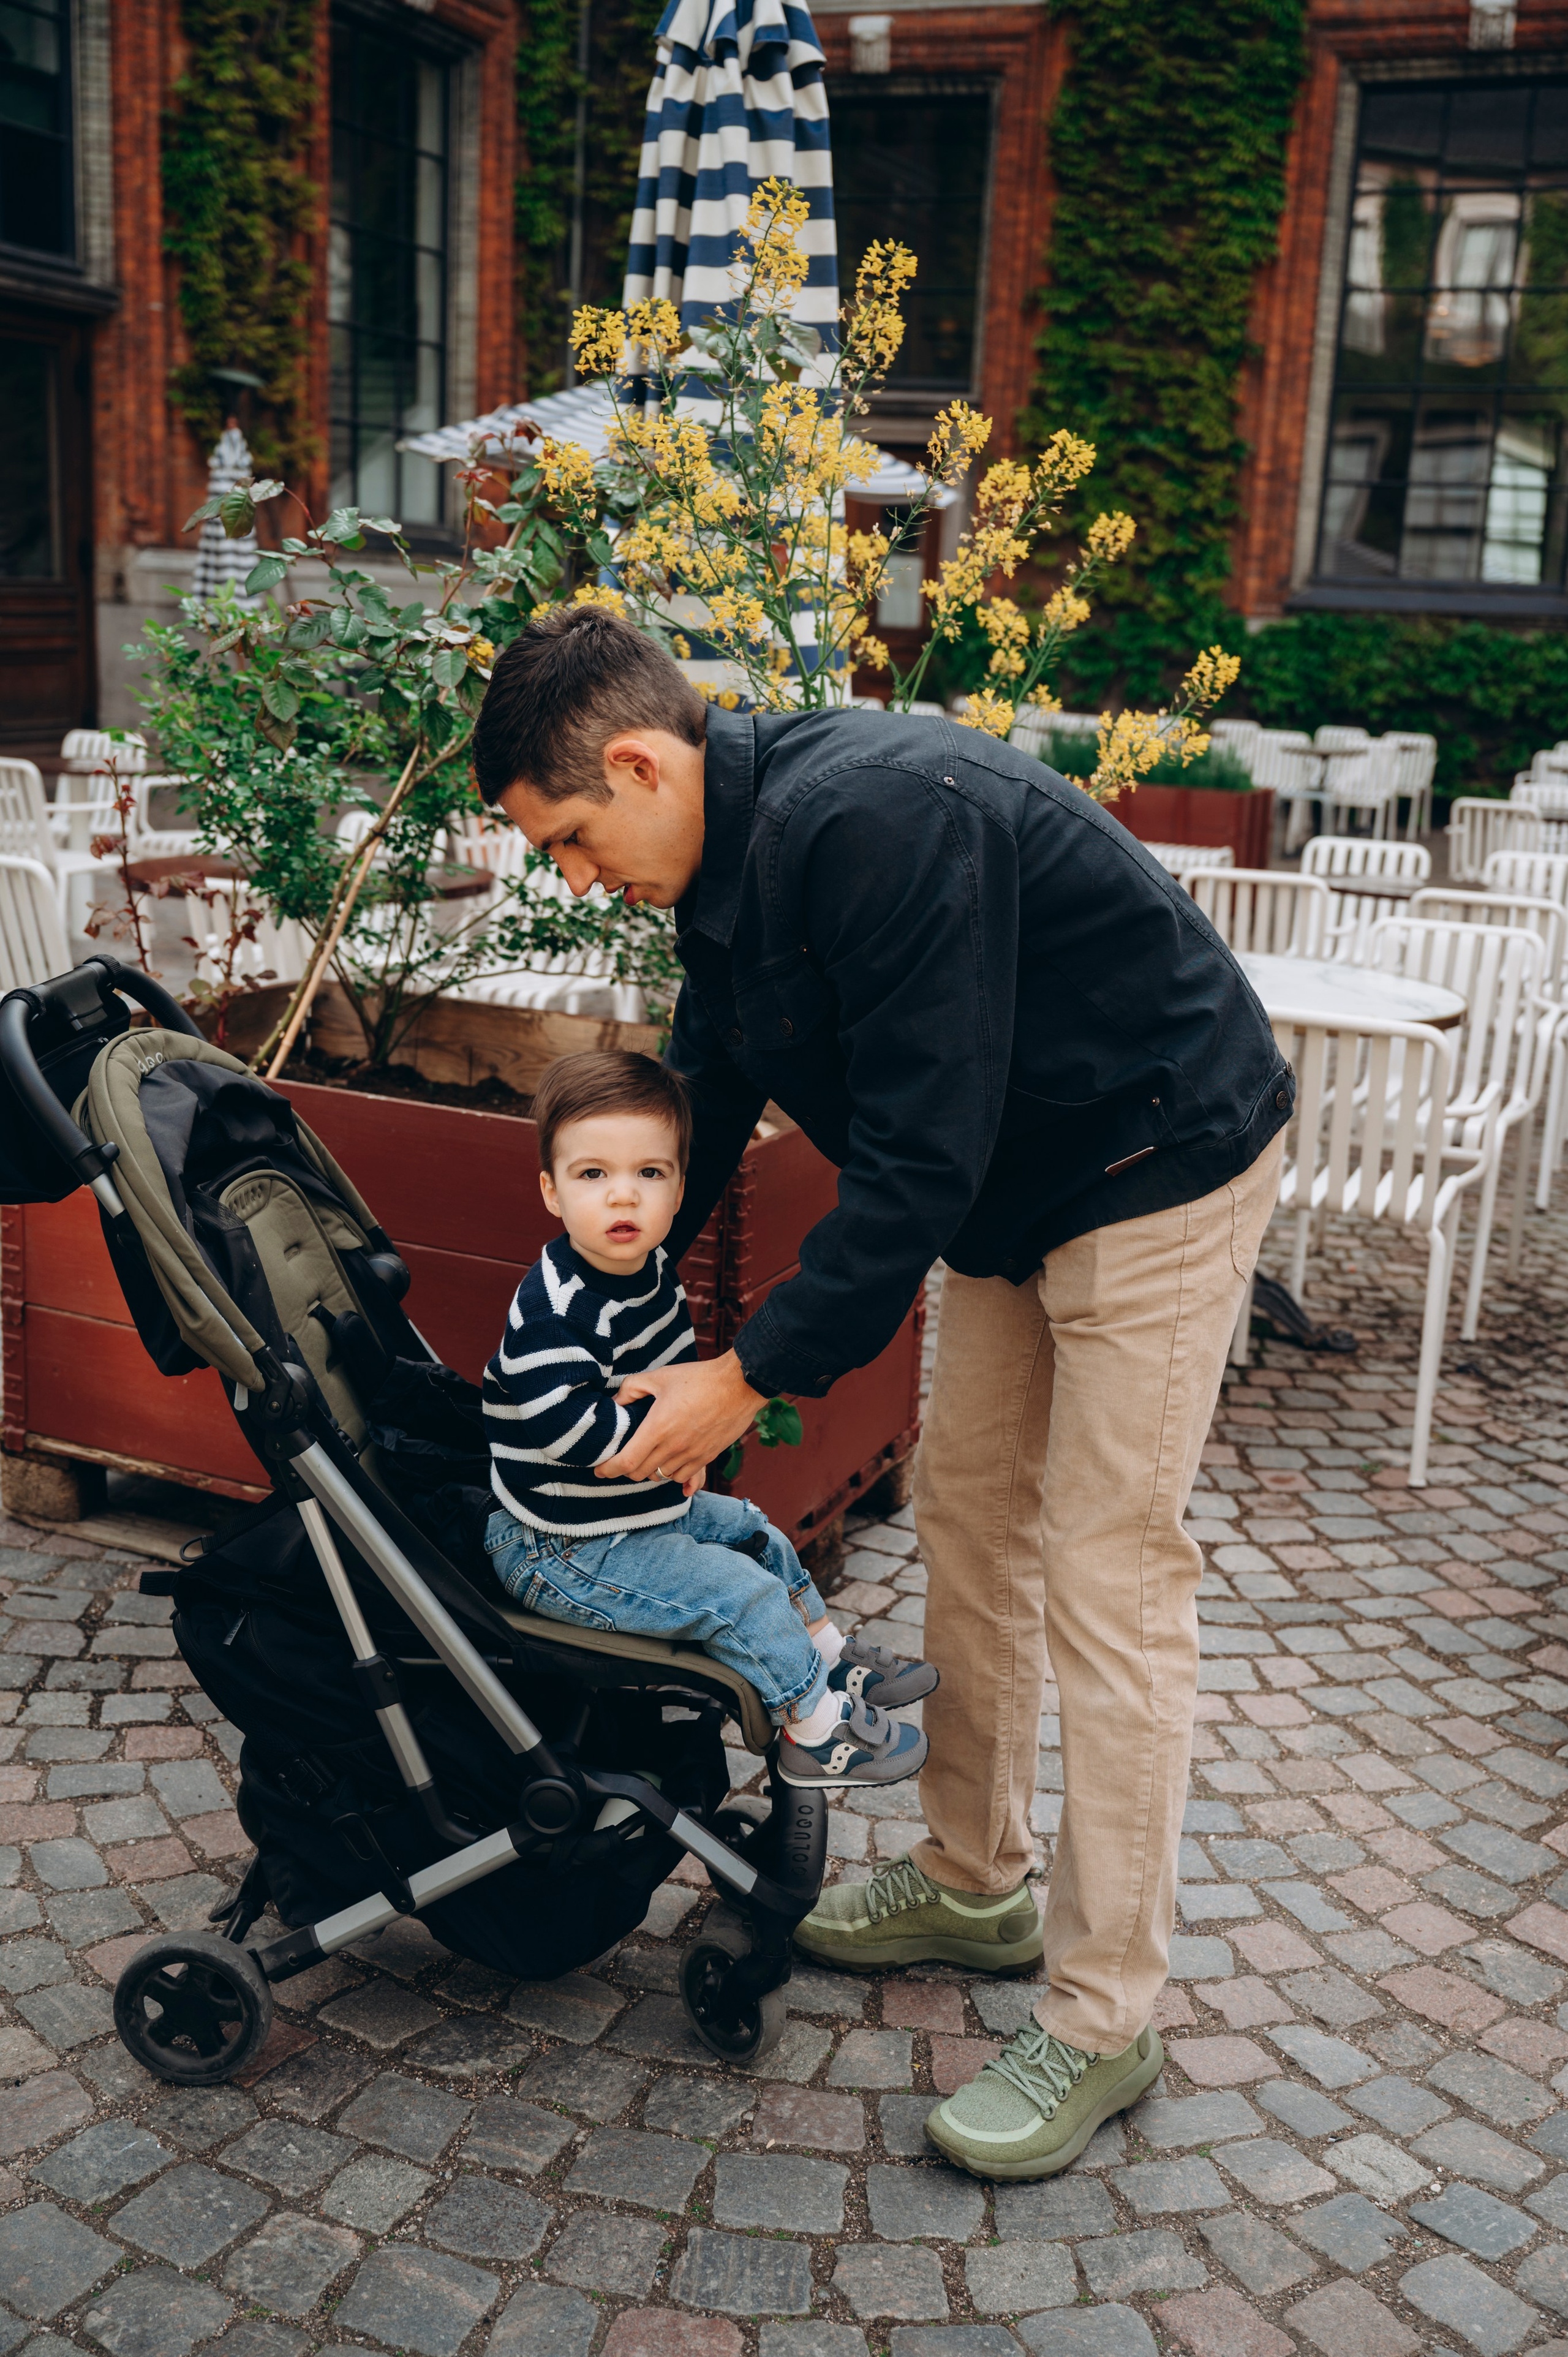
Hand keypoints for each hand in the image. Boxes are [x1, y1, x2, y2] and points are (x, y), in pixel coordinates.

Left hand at [597, 1352, 764, 1491]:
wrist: (739, 1385)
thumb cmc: (698, 1378)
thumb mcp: (659, 1377)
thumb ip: (631, 1388)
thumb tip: (616, 1402)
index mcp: (657, 1428)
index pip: (626, 1462)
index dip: (609, 1470)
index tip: (600, 1470)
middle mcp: (673, 1447)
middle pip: (641, 1474)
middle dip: (627, 1471)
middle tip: (622, 1461)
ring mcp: (692, 1455)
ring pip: (662, 1477)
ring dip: (651, 1472)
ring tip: (647, 1460)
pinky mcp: (707, 1457)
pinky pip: (685, 1478)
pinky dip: (673, 1476)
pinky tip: (671, 1469)